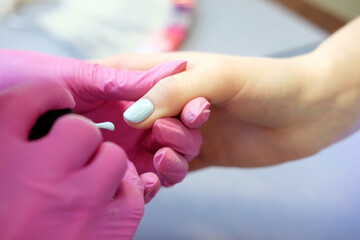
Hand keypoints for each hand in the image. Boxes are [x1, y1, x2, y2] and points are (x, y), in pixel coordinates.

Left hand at [0, 49, 207, 185]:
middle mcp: (127, 126)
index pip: (168, 108)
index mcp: (125, 100)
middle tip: (171, 136)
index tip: (198, 111)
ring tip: (160, 158)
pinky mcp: (108, 177)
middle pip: (170, 137)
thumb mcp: (85, 78)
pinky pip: (137, 185)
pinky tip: (146, 181)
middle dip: (181, 140)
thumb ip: (130, 79)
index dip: (187, 112)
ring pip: (160, 163)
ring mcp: (119, 152)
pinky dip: (148, 186)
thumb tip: (177, 64)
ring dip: (170, 164)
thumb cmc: (31, 80)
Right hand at [99, 41, 359, 168]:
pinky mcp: (197, 155)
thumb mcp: (216, 77)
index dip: (95, 87)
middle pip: (128, 121)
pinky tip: (179, 167)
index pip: (118, 74)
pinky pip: (170, 169)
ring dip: (161, 154)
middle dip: (131, 135)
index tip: (77, 107)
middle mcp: (170, 102)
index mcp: (168, 73)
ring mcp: (182, 130)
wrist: (307, 113)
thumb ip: (170, 94)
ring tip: (182, 150)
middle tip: (145, 141)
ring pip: (148, 149)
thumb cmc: (265, 83)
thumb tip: (130, 117)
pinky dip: (168, 173)